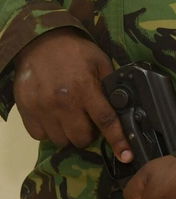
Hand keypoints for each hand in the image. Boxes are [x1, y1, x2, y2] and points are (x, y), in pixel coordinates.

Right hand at [13, 28, 131, 163]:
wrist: (40, 42)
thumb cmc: (75, 51)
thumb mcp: (100, 62)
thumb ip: (109, 85)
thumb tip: (123, 105)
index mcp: (86, 88)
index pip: (106, 121)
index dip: (118, 141)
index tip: (126, 156)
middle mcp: (63, 102)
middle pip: (81, 138)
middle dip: (89, 134)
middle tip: (89, 121)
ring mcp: (42, 108)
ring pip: (61, 141)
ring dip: (69, 134)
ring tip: (71, 118)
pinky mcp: (26, 110)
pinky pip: (40, 136)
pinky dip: (49, 132)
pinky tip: (54, 117)